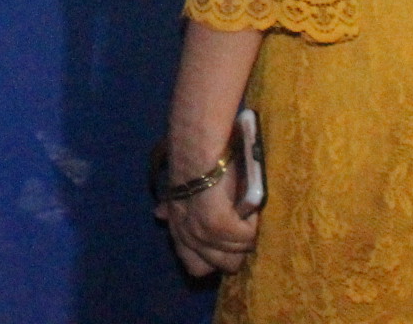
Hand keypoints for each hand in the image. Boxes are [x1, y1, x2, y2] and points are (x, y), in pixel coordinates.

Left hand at [158, 154, 259, 276]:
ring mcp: (201, 233)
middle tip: (243, 225)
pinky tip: (249, 207)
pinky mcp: (218, 225)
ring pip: (239, 253)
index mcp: (177, 229)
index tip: (229, 240)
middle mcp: (186, 237)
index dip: (217, 258)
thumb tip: (159, 215)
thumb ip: (171, 207)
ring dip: (248, 233)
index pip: (196, 267)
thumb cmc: (194, 163)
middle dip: (238, 249)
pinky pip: (246, 238)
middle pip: (224, 266)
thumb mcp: (181, 189)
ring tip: (245, 210)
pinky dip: (253, 223)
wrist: (200, 145)